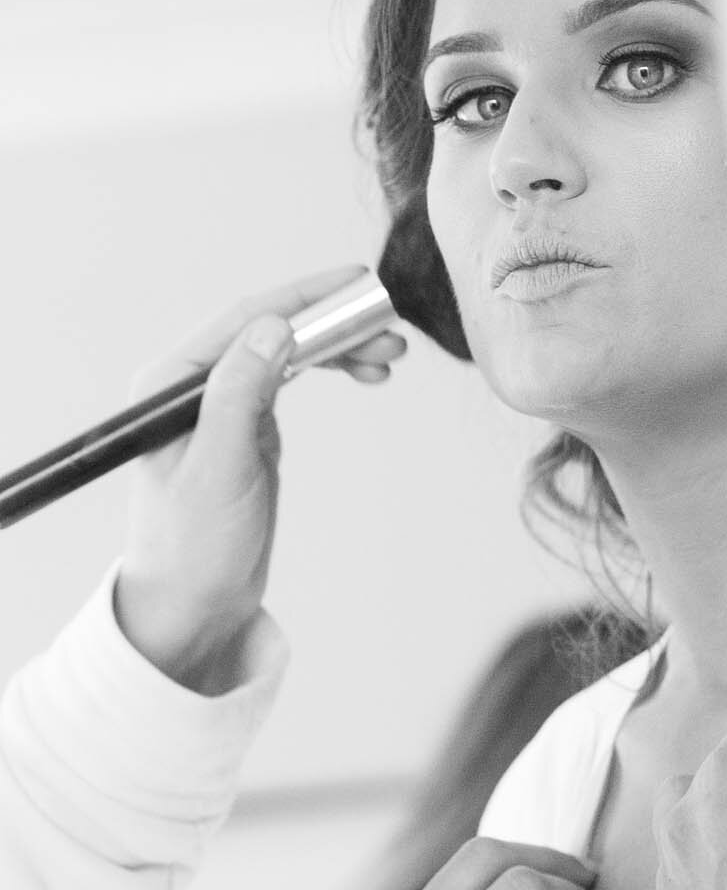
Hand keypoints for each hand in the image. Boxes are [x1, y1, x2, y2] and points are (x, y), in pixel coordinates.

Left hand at [113, 265, 404, 693]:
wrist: (193, 606)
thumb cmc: (192, 547)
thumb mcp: (219, 469)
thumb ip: (240, 394)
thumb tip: (276, 326)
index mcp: (171, 382)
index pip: (247, 318)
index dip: (305, 296)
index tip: (359, 283)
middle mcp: (196, 383)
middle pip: (275, 330)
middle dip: (335, 323)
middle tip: (392, 330)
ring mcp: (225, 404)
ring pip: (291, 353)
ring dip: (340, 346)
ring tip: (391, 352)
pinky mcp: (251, 428)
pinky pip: (295, 380)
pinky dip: (331, 371)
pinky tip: (365, 372)